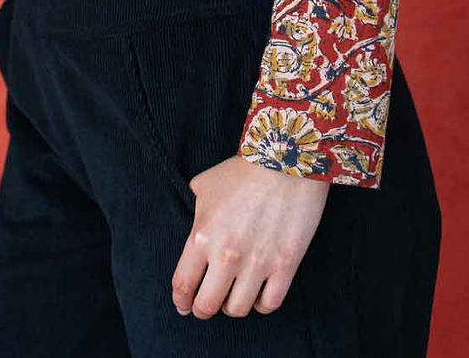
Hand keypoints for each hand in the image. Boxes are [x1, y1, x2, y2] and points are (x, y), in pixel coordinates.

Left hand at [171, 155, 330, 319]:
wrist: (286, 159)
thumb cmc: (244, 169)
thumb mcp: (205, 184)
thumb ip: (194, 210)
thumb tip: (192, 226)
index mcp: (203, 235)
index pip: (183, 285)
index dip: (182, 301)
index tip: (184, 305)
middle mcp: (227, 255)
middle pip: (207, 305)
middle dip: (203, 309)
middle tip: (206, 305)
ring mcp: (257, 263)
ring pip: (238, 309)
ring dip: (233, 305)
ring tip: (234, 295)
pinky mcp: (285, 266)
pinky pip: (269, 304)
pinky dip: (261, 303)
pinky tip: (258, 292)